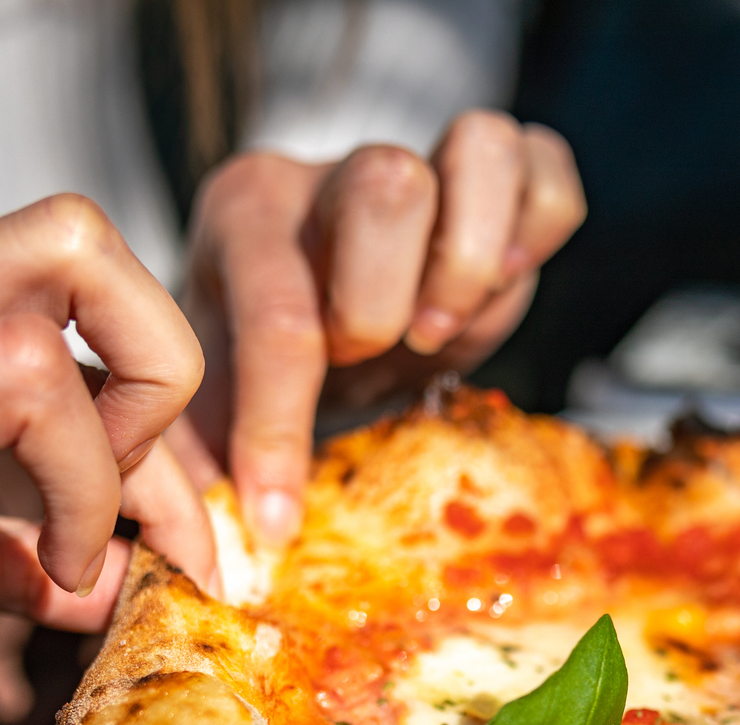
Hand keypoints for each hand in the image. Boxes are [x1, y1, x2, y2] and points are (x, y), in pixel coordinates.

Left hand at [181, 110, 585, 536]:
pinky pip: (544, 163)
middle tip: (377, 361)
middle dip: (388, 302)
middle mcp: (331, 171)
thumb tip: (205, 561)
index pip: (275, 315)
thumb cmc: (269, 364)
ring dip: (475, 259)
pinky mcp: (496, 170)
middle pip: (387, 187)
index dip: (279, 430)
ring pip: (480, 148)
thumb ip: (194, 467)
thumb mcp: (211, 407)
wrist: (327, 308)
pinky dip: (539, 231)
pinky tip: (500, 289)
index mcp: (245, 216)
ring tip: (443, 329)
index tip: (280, 520)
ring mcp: (422, 159)